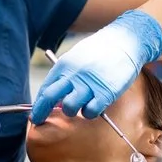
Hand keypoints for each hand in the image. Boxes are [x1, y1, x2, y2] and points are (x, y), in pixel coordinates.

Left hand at [31, 10, 161, 123]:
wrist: (125, 41)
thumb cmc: (100, 51)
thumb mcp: (77, 57)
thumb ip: (66, 75)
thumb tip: (56, 97)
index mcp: (64, 64)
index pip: (45, 88)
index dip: (38, 104)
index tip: (36, 113)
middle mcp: (73, 74)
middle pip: (50, 97)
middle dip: (42, 111)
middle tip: (40, 120)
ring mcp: (89, 84)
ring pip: (69, 108)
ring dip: (71, 111)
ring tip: (80, 104)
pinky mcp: (105, 93)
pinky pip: (90, 112)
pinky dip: (89, 112)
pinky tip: (93, 106)